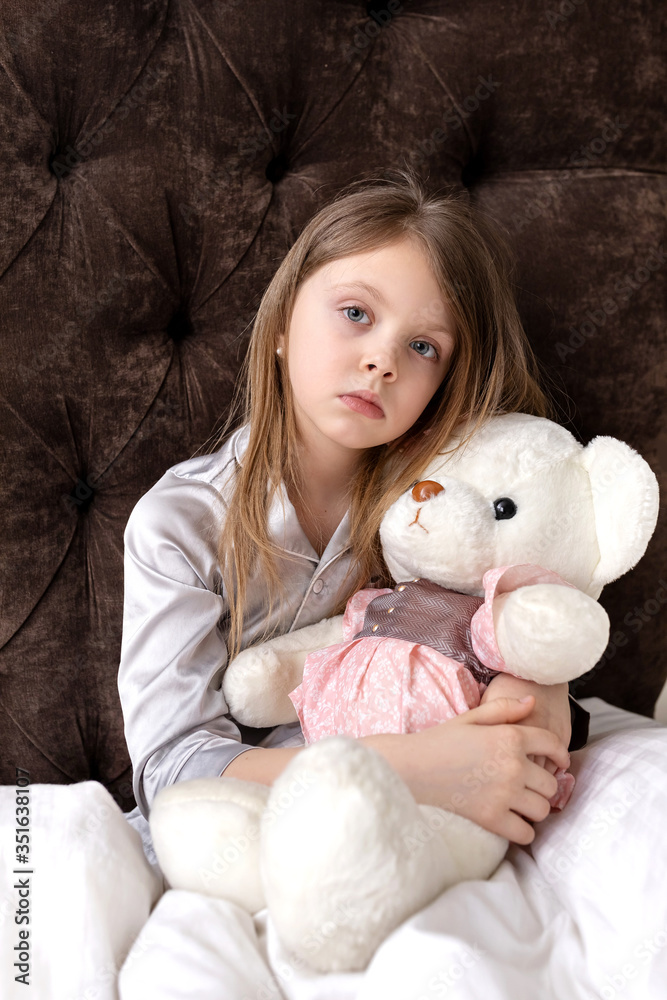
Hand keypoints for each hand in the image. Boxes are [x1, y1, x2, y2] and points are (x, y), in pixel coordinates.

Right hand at [388, 696, 570, 845]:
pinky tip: (511, 821)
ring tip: (520, 804)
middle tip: (529, 786)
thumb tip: (532, 702)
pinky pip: (526, 833)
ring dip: (534, 808)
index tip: (560, 762)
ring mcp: (504, 793)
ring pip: (542, 809)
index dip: (560, 754)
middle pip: (550, 783)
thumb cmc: (439, 741)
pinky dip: (522, 830)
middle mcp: (513, 765)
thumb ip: (503, 710)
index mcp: (510, 737)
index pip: (553, 745)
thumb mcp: (470, 718)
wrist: (410, 769)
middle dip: (542, 784)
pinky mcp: (492, 818)